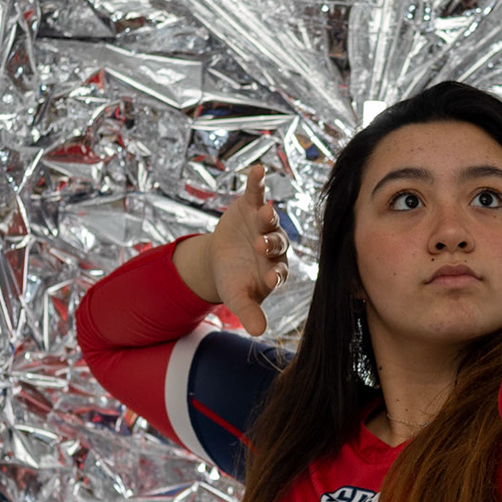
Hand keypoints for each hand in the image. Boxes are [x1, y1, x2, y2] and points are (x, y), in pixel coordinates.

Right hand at [175, 164, 289, 334]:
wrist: (221, 259)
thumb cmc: (234, 281)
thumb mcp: (238, 298)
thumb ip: (249, 312)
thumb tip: (259, 333)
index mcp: (276, 269)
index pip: (279, 272)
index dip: (275, 273)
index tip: (270, 277)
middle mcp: (276, 245)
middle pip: (277, 243)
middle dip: (270, 244)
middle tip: (261, 246)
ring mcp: (265, 224)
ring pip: (270, 219)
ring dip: (267, 216)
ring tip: (264, 212)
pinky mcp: (252, 206)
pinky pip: (257, 194)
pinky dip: (257, 182)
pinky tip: (258, 169)